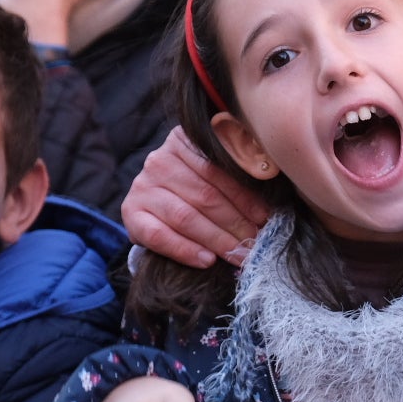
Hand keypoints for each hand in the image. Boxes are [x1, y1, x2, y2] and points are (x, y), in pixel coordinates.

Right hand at [123, 128, 269, 268]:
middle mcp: (159, 160)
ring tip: (239, 254)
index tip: (266, 217)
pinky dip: (185, 250)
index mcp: (184, 141)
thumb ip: (238, 171)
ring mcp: (142, 186)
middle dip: (236, 222)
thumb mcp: (217, 170)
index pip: (219, 169)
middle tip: (256, 242)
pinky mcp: (130, 213)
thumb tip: (272, 189)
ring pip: (185, 216)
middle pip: (205, 195)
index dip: (246, 196)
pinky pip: (159, 236)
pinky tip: (207, 260)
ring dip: (217, 239)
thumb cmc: (199, 187)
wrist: (158, 207)